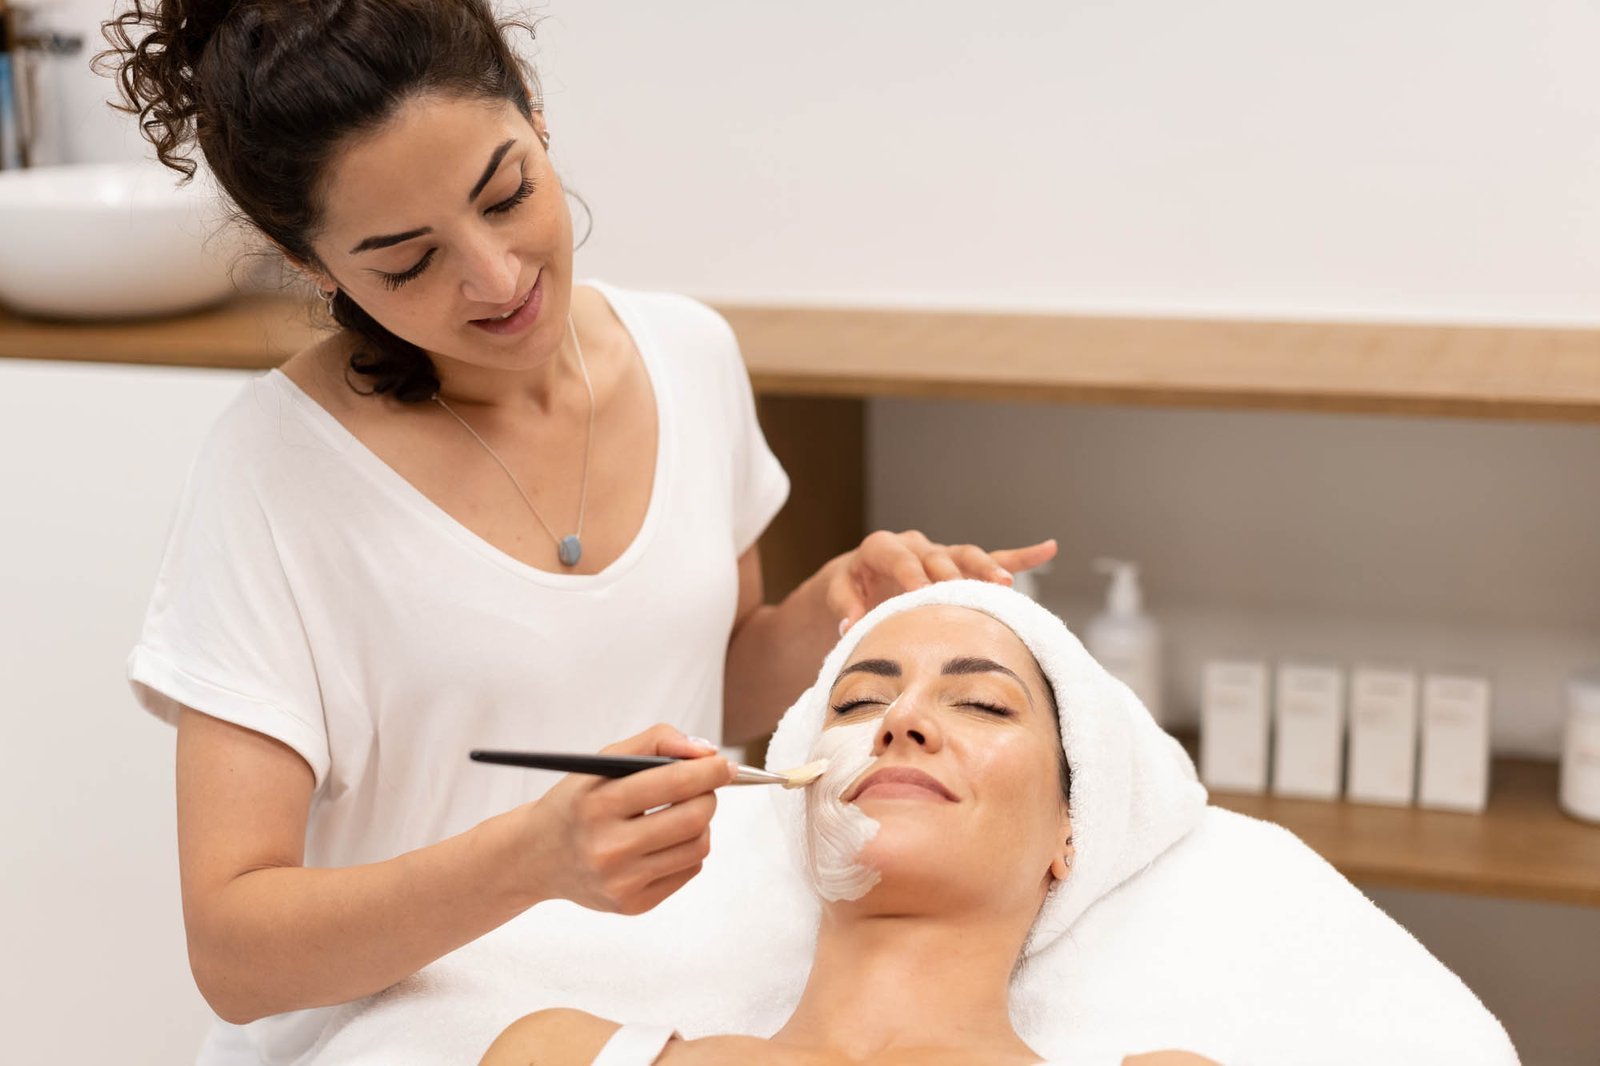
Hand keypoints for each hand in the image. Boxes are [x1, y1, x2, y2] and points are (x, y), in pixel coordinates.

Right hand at [524, 724, 733, 914]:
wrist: (538, 855)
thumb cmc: (577, 802)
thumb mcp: (603, 761)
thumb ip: (656, 742)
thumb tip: (707, 753)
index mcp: (598, 804)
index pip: (675, 782)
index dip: (710, 770)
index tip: (724, 765)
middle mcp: (608, 847)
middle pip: (695, 817)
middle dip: (708, 796)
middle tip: (700, 788)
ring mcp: (620, 882)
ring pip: (698, 846)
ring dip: (701, 824)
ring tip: (679, 814)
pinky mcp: (632, 904)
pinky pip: (689, 871)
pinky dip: (687, 850)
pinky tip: (664, 842)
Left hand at [827, 531, 1056, 633]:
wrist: (860, 578)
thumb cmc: (850, 588)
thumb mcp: (838, 593)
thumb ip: (844, 606)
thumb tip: (850, 626)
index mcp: (883, 547)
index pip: (900, 558)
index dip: (910, 573)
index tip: (920, 591)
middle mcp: (916, 544)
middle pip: (939, 556)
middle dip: (953, 574)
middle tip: (965, 592)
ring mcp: (941, 553)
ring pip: (969, 556)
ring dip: (988, 569)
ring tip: (1006, 584)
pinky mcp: (959, 563)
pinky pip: (993, 556)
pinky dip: (1020, 555)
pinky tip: (1048, 548)